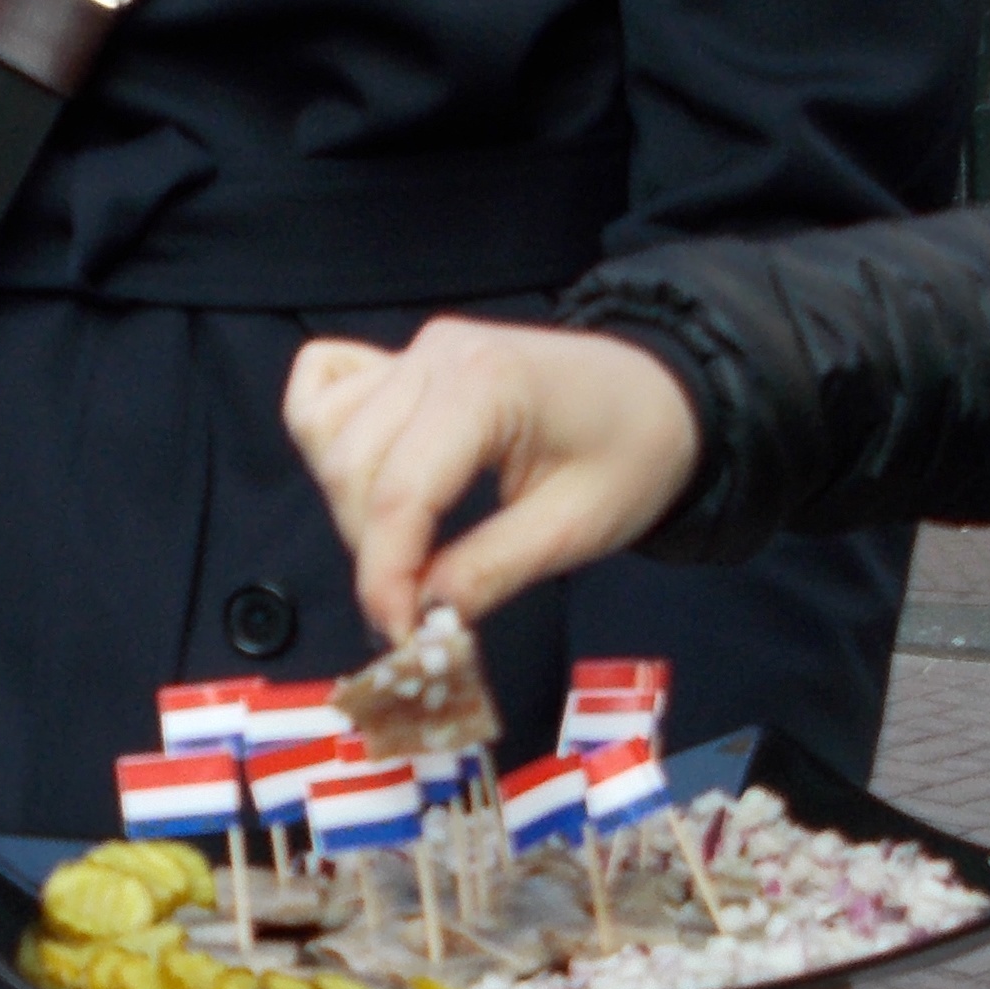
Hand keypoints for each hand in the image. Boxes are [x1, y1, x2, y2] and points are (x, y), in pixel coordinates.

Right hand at [287, 319, 702, 641]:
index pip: (399, 493)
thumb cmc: (634, 453)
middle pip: (352, 468)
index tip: (398, 637)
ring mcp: (415, 352)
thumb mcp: (576, 528)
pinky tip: (368, 480)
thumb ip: (490, 572)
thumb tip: (420, 622)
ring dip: (349, 506)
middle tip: (416, 607)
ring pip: (328, 435)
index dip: (385, 577)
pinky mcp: (405, 360)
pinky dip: (327, 439)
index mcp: (486, 385)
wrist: (663, 393)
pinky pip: (325, 392)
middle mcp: (436, 355)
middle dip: (373, 552)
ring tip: (406, 550)